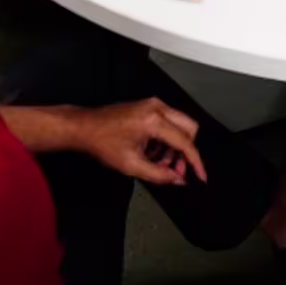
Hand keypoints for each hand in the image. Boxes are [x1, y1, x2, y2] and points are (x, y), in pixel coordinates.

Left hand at [72, 98, 206, 185]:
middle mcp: (157, 108)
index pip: (185, 142)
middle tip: (176, 169)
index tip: (200, 175)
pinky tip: (153, 153)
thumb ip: (159, 175)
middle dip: (186, 152)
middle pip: (190, 129)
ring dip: (174, 147)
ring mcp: (153, 105)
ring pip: (180, 126)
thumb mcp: (131, 165)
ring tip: (159, 163)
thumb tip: (177, 179)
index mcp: (153, 121)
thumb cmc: (101, 141)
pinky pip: (169, 122)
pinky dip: (166, 139)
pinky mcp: (149, 107)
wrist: (85, 127)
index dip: (195, 162)